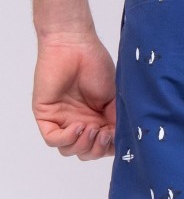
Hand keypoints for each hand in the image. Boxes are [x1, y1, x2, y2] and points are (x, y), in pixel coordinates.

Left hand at [32, 31, 116, 159]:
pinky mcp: (46, 115)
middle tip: (105, 133)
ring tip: (92, 128)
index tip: (118, 136)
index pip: (102, 146)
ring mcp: (62, 120)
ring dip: (83, 145)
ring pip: (69, 150)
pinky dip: (68, 138)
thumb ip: (117, 120)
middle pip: (86, 152)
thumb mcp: (115, 97)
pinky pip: (53, 139)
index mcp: (97, 119)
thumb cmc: (96, 65)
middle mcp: (80, 122)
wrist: (75, 46)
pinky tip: (79, 125)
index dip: (110, 147)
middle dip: (97, 149)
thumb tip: (121, 141)